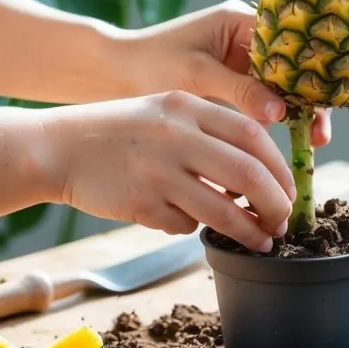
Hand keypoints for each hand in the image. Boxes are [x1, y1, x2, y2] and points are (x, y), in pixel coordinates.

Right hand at [45, 91, 296, 250]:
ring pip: (223, 210)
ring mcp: (158, 172)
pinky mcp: (141, 204)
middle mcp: (176, 136)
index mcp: (188, 107)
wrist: (59, 147)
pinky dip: (194, 228)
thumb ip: (209, 131)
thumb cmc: (121, 130)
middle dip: (275, 204)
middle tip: (283, 221)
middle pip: (248, 175)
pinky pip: (184, 225)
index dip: (280, 168)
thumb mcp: (166, 110)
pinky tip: (188, 221)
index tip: (289, 190)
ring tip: (261, 240)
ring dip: (249, 231)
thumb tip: (258, 170)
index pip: (254, 136)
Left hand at [124, 0, 331, 146]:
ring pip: (281, 85)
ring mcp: (241, 58)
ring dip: (294, 112)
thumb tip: (282, 112)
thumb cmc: (148, 65)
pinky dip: (273, 119)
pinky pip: (263, 98)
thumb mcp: (196, 77)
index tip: (317, 106)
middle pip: (291, 66)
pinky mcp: (232, 80)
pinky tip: (282, 144)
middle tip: (318, 135)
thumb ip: (240, 91)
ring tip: (309, 144)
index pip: (288, 44)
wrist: (110, 73)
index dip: (307, 74)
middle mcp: (246, 36)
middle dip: (307, 99)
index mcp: (240, 20)